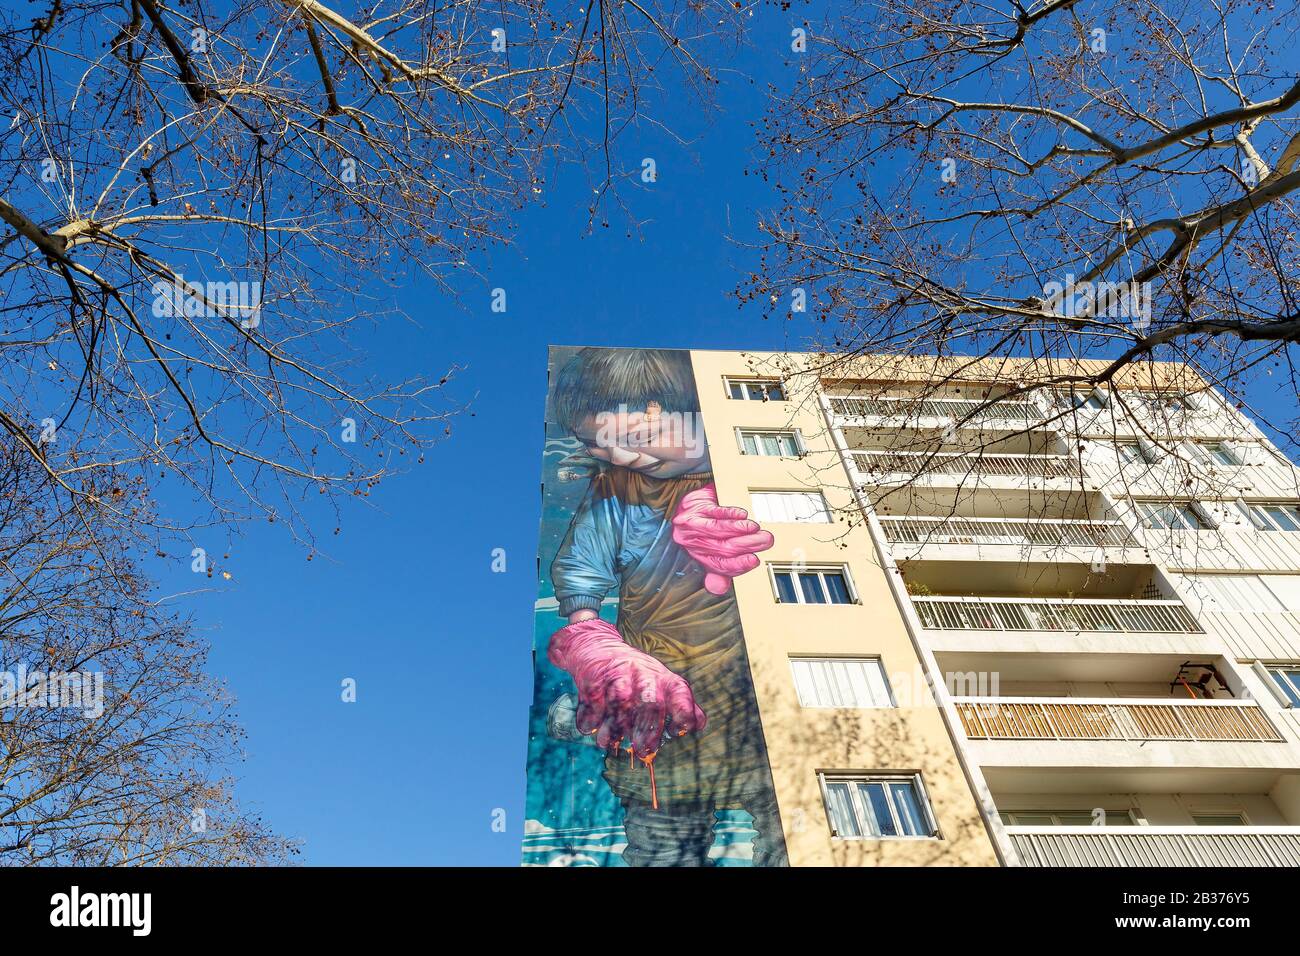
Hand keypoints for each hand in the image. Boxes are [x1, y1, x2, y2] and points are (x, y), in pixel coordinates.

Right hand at [548, 618, 705, 757]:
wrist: (597, 645)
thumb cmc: (636, 674)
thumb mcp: (661, 681)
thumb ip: (681, 702)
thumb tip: (699, 724)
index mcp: (663, 677)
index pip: (680, 694)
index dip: (683, 713)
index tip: (677, 732)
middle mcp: (643, 674)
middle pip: (650, 701)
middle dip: (648, 729)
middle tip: (643, 751)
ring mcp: (618, 673)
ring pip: (620, 702)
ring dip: (615, 727)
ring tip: (609, 743)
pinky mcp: (594, 676)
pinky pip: (593, 701)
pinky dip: (590, 718)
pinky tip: (590, 728)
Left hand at [671, 483, 773, 594]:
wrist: (690, 505)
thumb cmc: (703, 528)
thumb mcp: (710, 551)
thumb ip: (720, 569)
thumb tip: (718, 588)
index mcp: (700, 556)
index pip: (720, 565)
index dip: (739, 564)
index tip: (755, 560)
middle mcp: (694, 543)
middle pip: (723, 547)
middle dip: (747, 544)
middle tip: (764, 540)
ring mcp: (692, 525)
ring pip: (718, 530)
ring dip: (739, 528)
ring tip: (754, 528)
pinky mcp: (694, 507)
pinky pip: (714, 512)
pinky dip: (730, 514)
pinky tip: (742, 515)